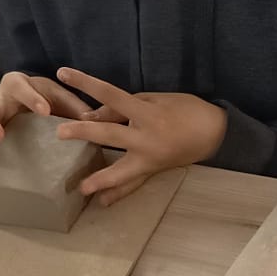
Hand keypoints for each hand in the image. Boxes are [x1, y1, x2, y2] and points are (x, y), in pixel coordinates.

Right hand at [0, 71, 110, 155]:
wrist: (34, 101)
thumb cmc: (47, 97)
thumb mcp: (62, 97)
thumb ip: (76, 107)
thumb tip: (93, 121)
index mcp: (19, 84)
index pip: (22, 88)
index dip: (32, 98)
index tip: (44, 111)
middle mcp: (1, 99)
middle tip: (1, 135)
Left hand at [48, 68, 228, 206]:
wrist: (216, 132)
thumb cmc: (186, 109)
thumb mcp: (154, 99)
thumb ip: (122, 109)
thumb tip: (92, 116)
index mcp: (146, 113)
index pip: (110, 94)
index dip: (86, 82)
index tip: (63, 73)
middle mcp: (147, 138)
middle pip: (110, 135)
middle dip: (84, 132)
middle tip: (60, 132)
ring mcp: (151, 158)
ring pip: (122, 171)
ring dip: (101, 179)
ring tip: (81, 188)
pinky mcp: (155, 170)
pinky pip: (135, 184)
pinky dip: (119, 193)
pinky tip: (104, 202)